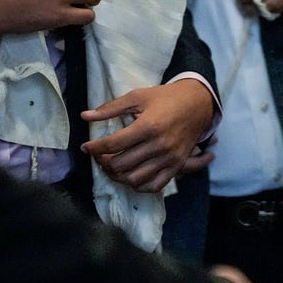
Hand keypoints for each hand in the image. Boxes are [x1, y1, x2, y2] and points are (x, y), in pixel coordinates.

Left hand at [80, 78, 215, 192]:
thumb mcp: (138, 96)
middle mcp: (158, 145)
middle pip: (120, 165)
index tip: (86, 146)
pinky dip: (139, 185)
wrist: (198, 103)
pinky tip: (131, 174)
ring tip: (113, 166)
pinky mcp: (176, 165)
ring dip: (118, 175)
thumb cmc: (166, 97)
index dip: (94, 148)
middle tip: (99, 155)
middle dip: (103, 162)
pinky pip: (154, 186)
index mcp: (148, 126)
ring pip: (134, 179)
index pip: (112, 144)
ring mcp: (169, 158)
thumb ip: (110, 108)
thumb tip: (84, 116)